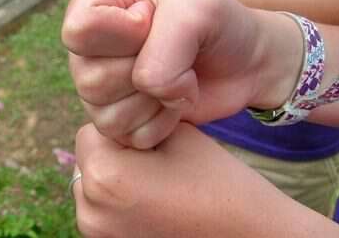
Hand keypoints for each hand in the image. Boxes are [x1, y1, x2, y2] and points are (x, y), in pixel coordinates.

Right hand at [62, 0, 296, 148]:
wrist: (248, 62)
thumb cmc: (222, 23)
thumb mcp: (199, 7)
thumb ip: (164, 43)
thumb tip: (147, 86)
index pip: (79, 28)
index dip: (121, 35)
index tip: (154, 23)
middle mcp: (92, 44)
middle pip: (86, 76)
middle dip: (143, 72)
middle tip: (176, 56)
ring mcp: (100, 82)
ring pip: (100, 110)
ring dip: (153, 101)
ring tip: (178, 80)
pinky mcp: (117, 116)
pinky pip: (121, 135)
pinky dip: (158, 124)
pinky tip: (175, 103)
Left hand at [72, 123, 327, 237]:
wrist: (249, 235)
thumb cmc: (217, 180)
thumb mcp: (175, 133)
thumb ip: (135, 120)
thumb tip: (114, 114)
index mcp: (104, 175)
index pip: (91, 129)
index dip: (121, 126)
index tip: (148, 136)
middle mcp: (90, 209)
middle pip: (89, 158)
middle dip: (113, 151)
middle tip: (154, 159)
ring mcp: (96, 234)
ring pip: (92, 182)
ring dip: (112, 176)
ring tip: (155, 182)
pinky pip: (101, 207)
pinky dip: (117, 200)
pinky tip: (152, 201)